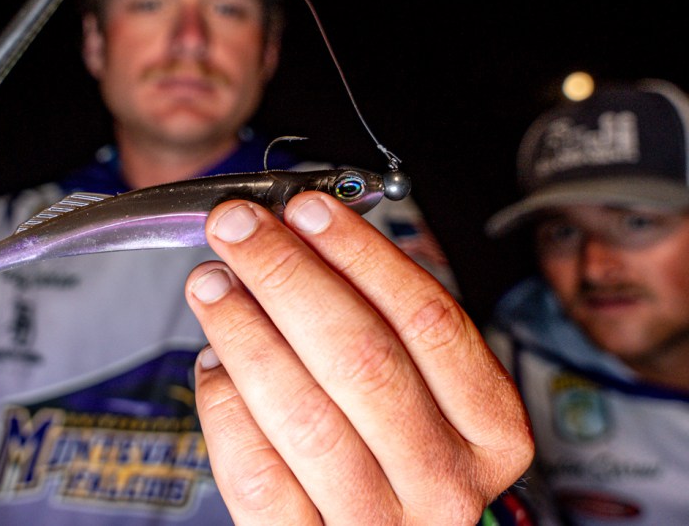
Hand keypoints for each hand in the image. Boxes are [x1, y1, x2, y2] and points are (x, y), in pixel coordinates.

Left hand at [184, 192, 532, 523]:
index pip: (429, 320)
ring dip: (245, 330)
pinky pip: (257, 471)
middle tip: (239, 229)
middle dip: (288, 276)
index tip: (307, 209)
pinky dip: (224, 405)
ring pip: (304, 413)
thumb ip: (378, 325)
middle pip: (362, 358)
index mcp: (490, 431)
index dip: (360, 253)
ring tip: (212, 284)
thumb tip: (296, 240)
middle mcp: (444, 483)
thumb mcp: (421, 394)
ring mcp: (377, 524)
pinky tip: (213, 361)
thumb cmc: (394, 459)